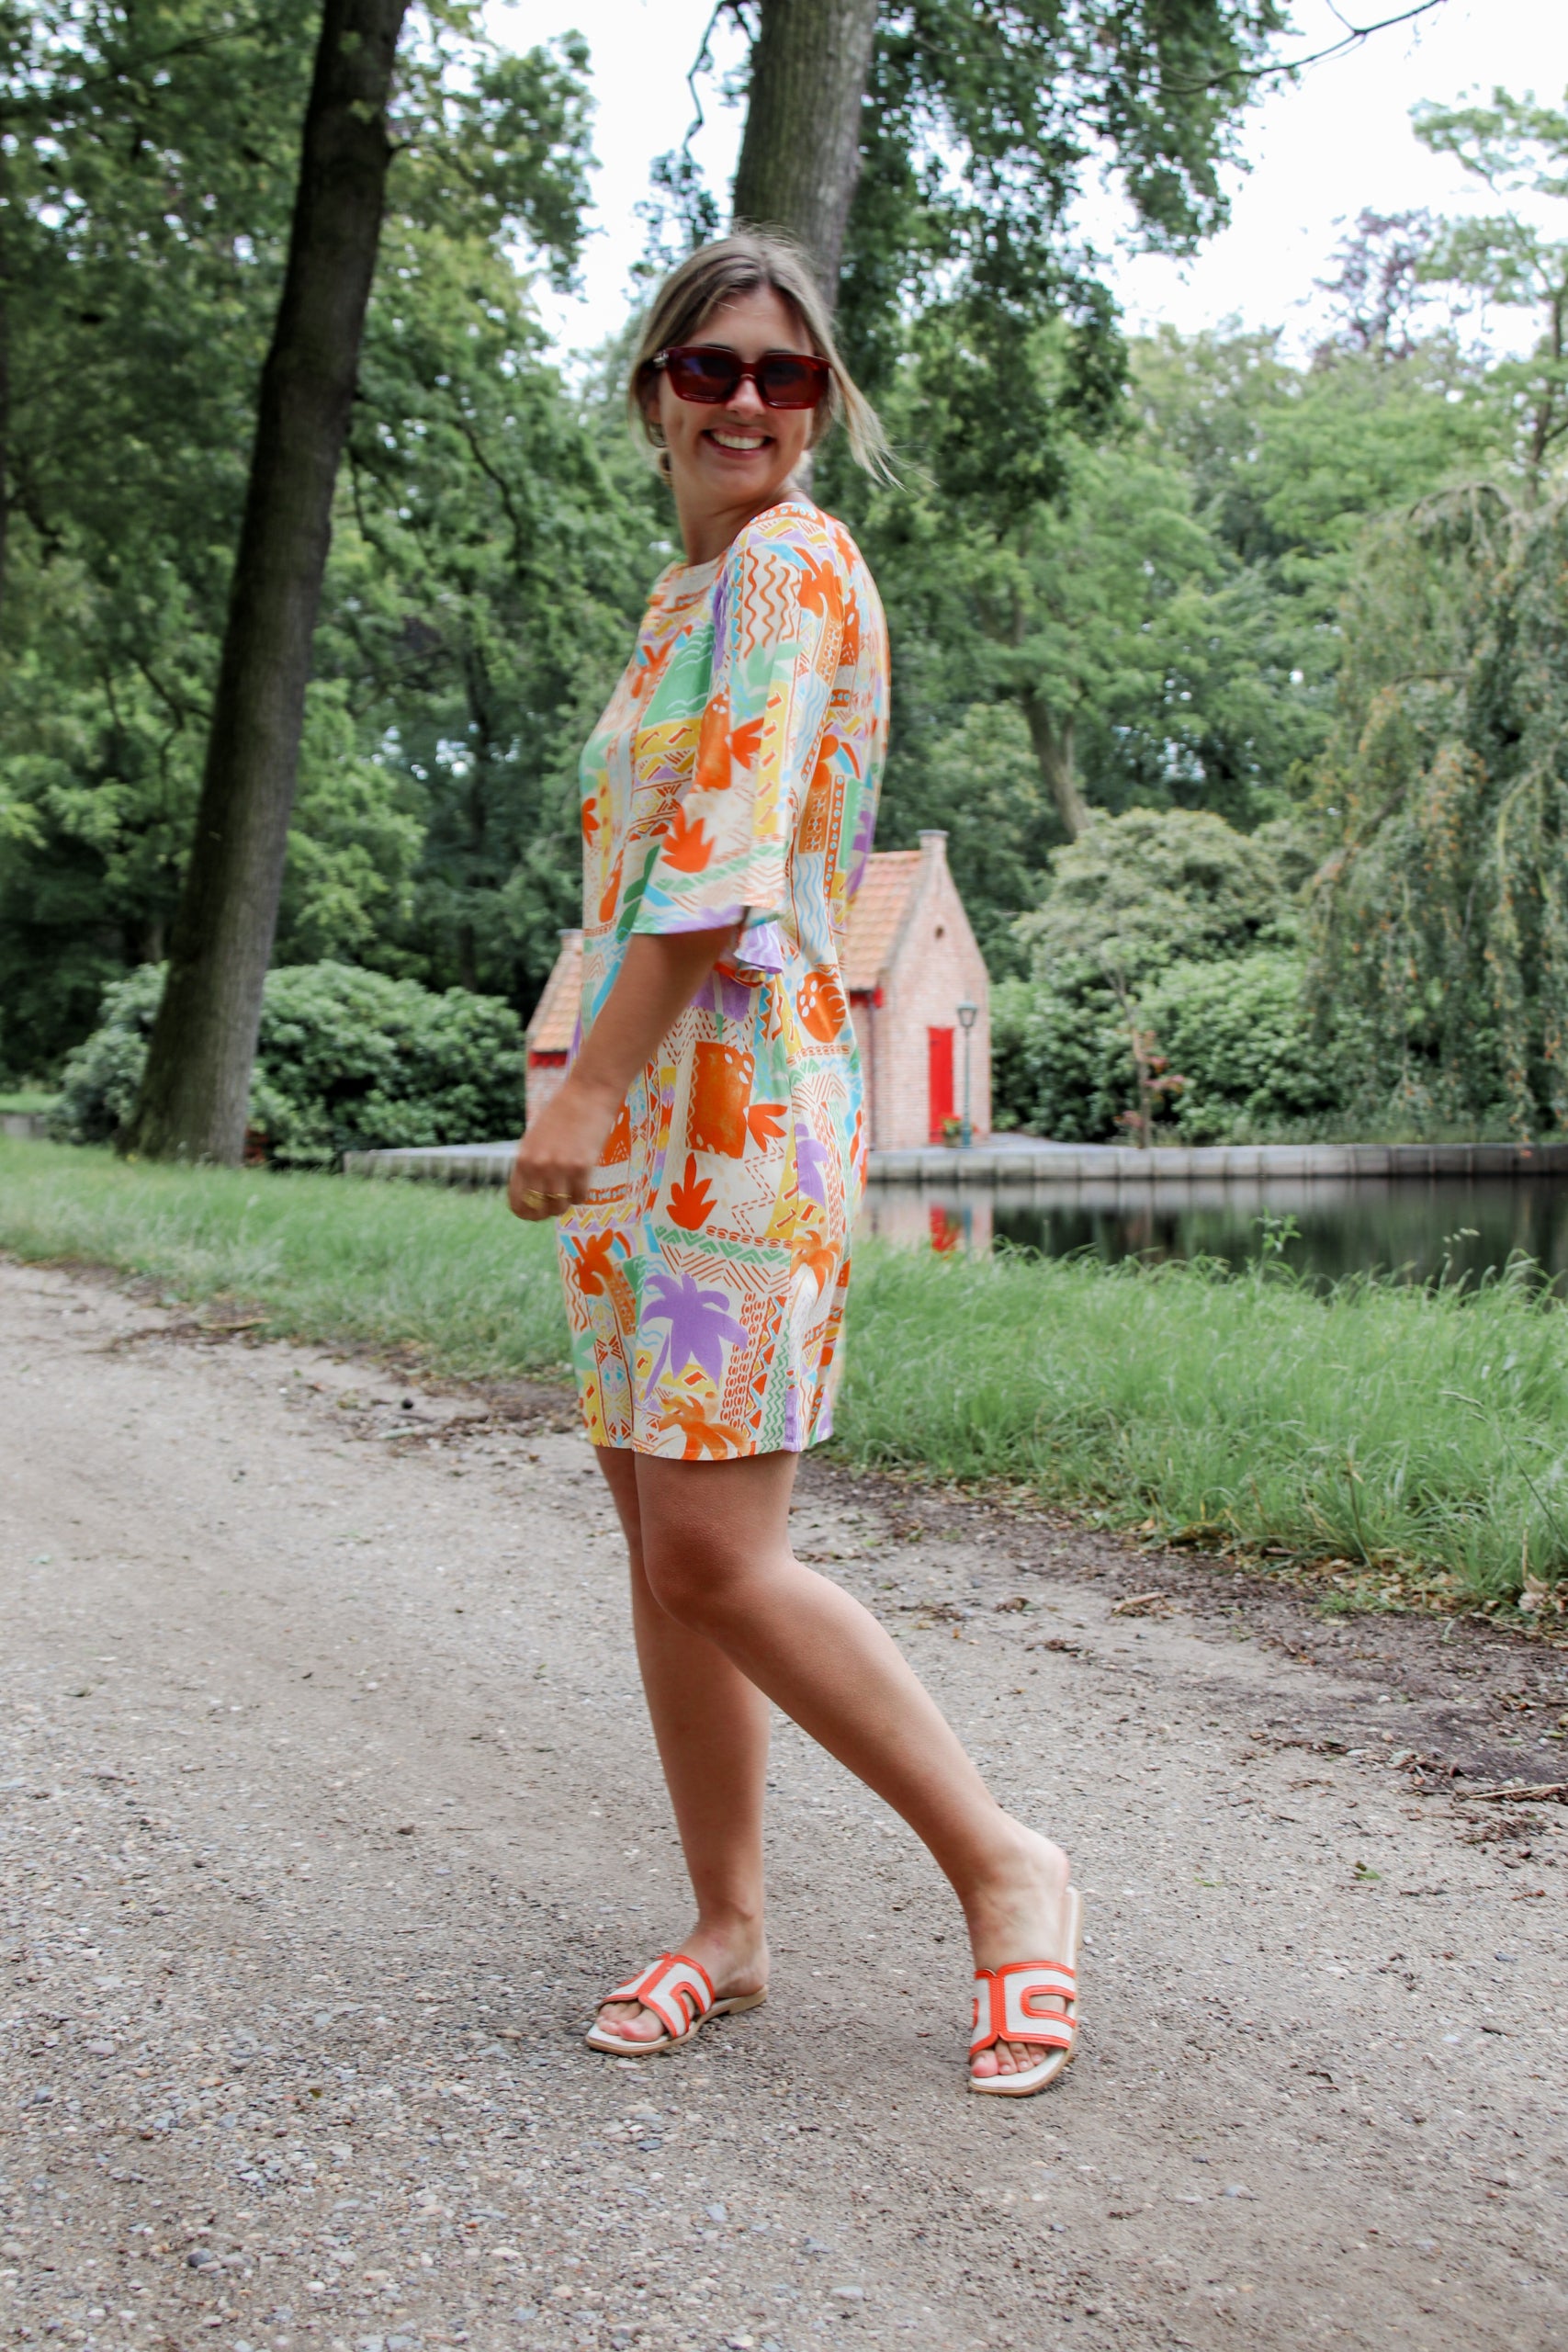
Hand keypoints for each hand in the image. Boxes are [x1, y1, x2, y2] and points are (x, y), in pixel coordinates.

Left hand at [508, 1074, 620, 1221]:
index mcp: (522, 1159)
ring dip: (567, 1202)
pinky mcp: (582, 1167)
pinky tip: (584, 1180)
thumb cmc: (561, 1115)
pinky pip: (580, 1196)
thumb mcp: (535, 1140)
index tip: (537, 1214)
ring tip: (572, 1187)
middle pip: (540, 1209)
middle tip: (558, 1202)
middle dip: (549, 1210)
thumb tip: (534, 1195)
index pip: (517, 1202)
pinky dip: (582, 1194)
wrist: (587, 1094)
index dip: (527, 1213)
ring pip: (560, 1207)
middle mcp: (537, 1167)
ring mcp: (559, 1168)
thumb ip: (532, 1166)